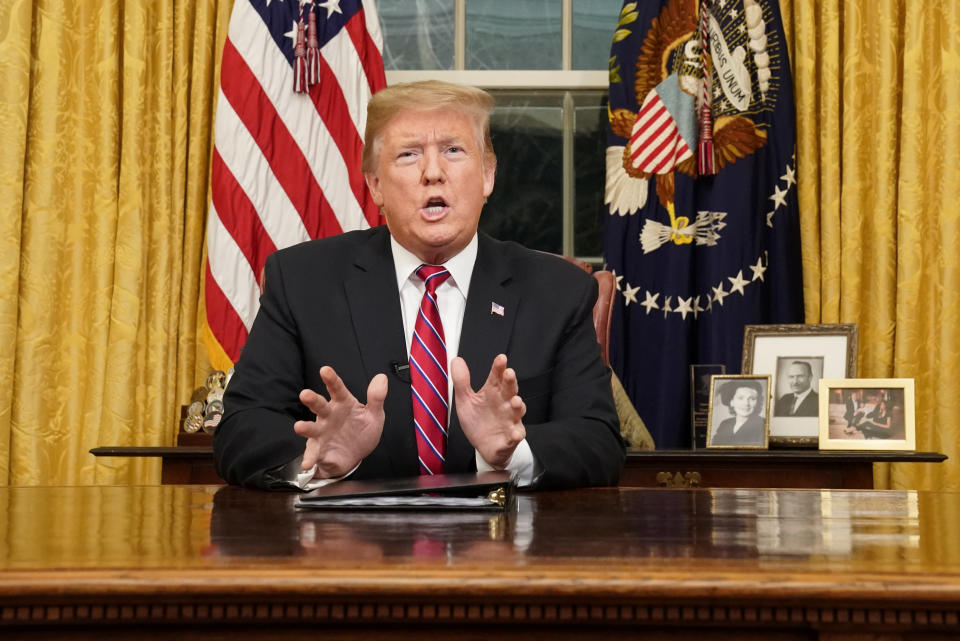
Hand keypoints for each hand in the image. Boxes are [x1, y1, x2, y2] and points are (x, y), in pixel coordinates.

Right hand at [294, 366, 386, 478]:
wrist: (355, 455)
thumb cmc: (361, 431)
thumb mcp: (374, 415)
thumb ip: (377, 397)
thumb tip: (381, 378)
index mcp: (343, 404)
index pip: (337, 389)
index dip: (331, 379)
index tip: (325, 370)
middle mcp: (329, 416)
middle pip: (319, 405)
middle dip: (312, 399)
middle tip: (305, 394)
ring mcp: (322, 433)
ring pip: (311, 428)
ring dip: (305, 427)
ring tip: (299, 427)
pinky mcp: (319, 449)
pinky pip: (313, 454)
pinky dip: (309, 458)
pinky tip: (307, 463)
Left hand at [451, 354, 525, 468]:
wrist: (483, 446)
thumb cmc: (478, 420)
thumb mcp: (465, 401)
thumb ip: (462, 381)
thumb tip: (456, 360)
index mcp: (493, 393)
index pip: (497, 377)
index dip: (499, 368)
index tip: (501, 358)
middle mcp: (504, 404)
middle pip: (510, 390)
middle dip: (510, 382)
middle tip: (509, 373)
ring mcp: (510, 420)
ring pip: (516, 411)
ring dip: (518, 406)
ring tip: (515, 401)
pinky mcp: (511, 438)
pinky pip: (516, 435)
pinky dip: (516, 435)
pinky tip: (515, 433)